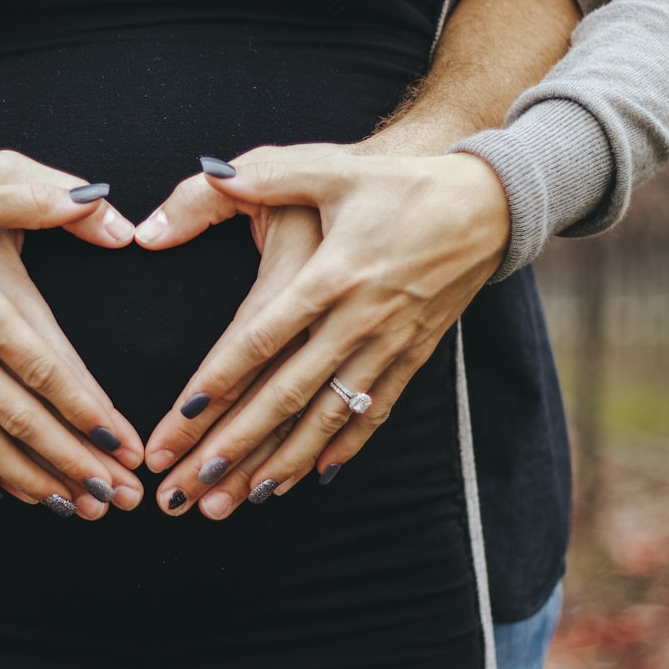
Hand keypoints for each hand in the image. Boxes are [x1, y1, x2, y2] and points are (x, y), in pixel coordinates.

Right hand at [0, 149, 144, 518]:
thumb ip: (45, 198)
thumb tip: (110, 216)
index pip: (42, 369)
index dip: (85, 412)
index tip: (122, 444)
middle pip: (20, 419)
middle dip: (72, 463)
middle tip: (117, 496)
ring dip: (30, 479)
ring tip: (75, 506)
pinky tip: (5, 492)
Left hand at [135, 143, 509, 517]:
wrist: (492, 202)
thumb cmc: (399, 181)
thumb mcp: (327, 166)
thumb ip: (256, 178)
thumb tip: (195, 187)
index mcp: (331, 274)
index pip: (258, 341)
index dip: (215, 384)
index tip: (177, 422)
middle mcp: (359, 319)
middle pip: (284, 395)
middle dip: (232, 446)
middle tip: (187, 489)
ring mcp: (389, 343)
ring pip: (325, 417)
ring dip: (280, 463)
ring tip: (236, 501)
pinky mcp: (414, 355)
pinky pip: (372, 413)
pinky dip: (340, 448)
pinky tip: (312, 477)